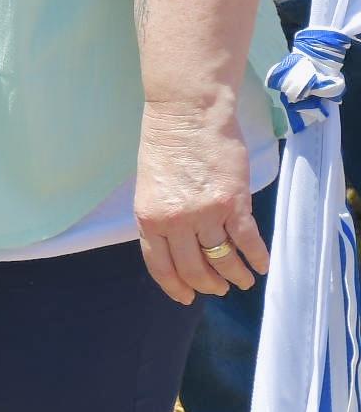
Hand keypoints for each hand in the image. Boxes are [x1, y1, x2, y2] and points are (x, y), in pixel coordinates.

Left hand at [134, 102, 265, 303]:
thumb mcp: (149, 185)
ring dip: (235, 275)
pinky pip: (248, 242)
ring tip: (242, 281)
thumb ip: (160, 216)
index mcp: (149, 217)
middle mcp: (175, 221)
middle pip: (195, 269)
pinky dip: (257, 259)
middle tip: (219, 289)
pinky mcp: (234, 203)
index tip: (187, 298)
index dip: (176, 286)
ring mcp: (206, 213)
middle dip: (208, 285)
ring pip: (223, 259)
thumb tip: (175, 246)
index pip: (160, 265)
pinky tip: (262, 267)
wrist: (188, 113)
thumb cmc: (166, 144)